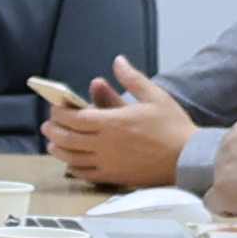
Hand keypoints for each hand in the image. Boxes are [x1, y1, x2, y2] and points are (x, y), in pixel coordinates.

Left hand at [36, 55, 191, 190]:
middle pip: (67, 138)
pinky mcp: (114, 177)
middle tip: (48, 125)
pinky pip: (86, 174)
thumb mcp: (154, 96)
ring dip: (58, 149)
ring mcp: (108, 162)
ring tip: (53, 144)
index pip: (74, 117)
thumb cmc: (173, 126)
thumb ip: (132, 78)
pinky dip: (74, 167)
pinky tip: (71, 163)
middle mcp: (106, 144)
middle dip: (53, 130)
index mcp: (113, 122)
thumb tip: (118, 61)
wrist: (188, 158)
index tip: (56, 107)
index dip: (59, 113)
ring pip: (72, 158)